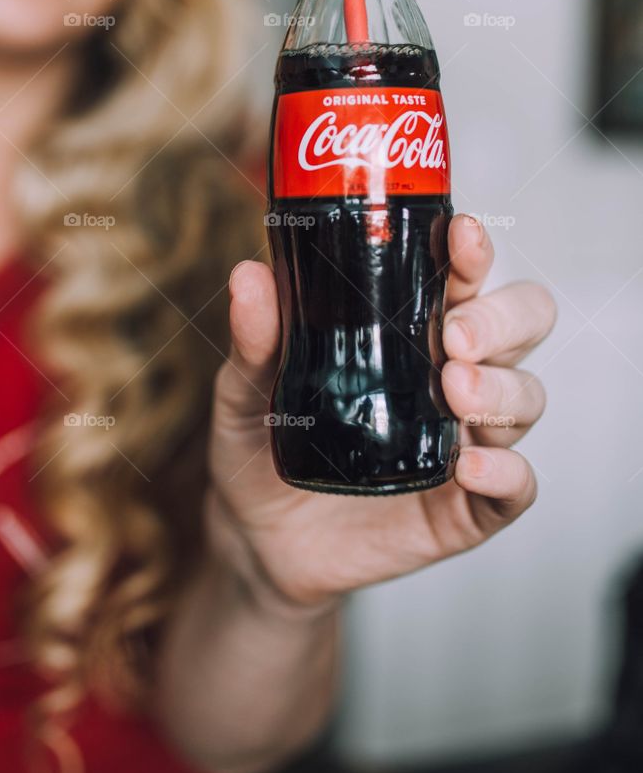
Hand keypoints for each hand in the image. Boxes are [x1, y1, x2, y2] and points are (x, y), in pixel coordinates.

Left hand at [206, 214, 555, 612]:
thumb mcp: (246, 385)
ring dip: (502, 388)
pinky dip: (507, 474)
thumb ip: (255, 336)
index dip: (475, 251)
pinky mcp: (465, 505)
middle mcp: (451, 372)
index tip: (461, 236)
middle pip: (521, 323)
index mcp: (409, 325)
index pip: (465, 274)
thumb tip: (248, 275)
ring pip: (526, 396)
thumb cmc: (262, 440)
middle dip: (503, 318)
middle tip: (454, 333)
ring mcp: (465, 438)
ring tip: (456, 390)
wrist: (255, 536)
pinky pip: (515, 487)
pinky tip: (470, 466)